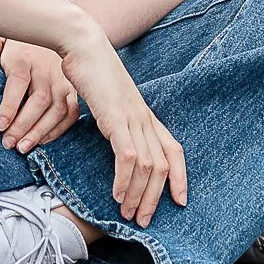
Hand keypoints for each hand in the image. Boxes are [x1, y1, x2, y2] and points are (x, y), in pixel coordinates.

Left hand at [0, 32, 79, 152]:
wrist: (51, 25)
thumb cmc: (13, 36)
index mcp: (24, 55)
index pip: (18, 82)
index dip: (9, 105)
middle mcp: (46, 68)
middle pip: (39, 99)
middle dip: (23, 125)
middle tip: (8, 143)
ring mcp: (62, 78)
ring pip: (57, 109)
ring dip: (40, 132)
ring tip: (23, 148)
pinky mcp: (72, 87)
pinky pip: (70, 112)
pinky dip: (59, 129)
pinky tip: (43, 140)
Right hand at [56, 27, 188, 227]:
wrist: (82, 44)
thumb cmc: (91, 69)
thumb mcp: (107, 98)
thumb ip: (113, 117)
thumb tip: (111, 134)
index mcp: (145, 115)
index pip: (174, 150)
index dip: (180, 177)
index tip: (180, 201)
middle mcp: (144, 118)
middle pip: (161, 166)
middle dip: (155, 198)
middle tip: (144, 220)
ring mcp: (132, 118)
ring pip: (147, 166)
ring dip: (139, 195)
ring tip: (128, 213)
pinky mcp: (115, 117)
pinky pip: (127, 156)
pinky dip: (125, 179)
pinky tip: (117, 193)